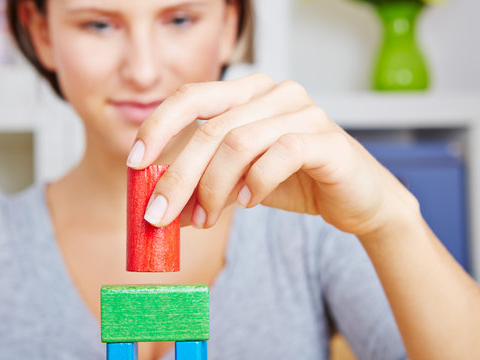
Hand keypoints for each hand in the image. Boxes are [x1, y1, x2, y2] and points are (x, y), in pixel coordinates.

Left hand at [127, 73, 417, 235]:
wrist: (356, 197)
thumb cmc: (294, 181)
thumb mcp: (237, 181)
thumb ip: (202, 185)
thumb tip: (160, 208)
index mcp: (248, 92)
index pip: (193, 96)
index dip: (158, 126)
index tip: (135, 161)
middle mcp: (274, 92)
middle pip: (210, 129)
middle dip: (178, 177)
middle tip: (159, 216)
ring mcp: (303, 111)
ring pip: (239, 143)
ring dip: (213, 189)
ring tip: (207, 218)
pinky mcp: (326, 139)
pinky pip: (280, 156)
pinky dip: (256, 184)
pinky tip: (249, 202)